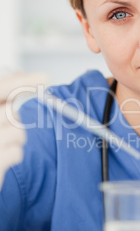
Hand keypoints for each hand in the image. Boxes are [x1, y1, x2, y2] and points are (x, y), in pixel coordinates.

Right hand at [0, 71, 48, 188]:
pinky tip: (2, 157)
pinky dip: (14, 155)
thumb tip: (20, 73)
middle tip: (6, 126)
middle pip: (12, 112)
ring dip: (17, 138)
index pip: (1, 88)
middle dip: (15, 118)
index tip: (44, 77)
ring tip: (2, 143)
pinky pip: (17, 152)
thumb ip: (3, 94)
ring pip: (19, 132)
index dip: (21, 82)